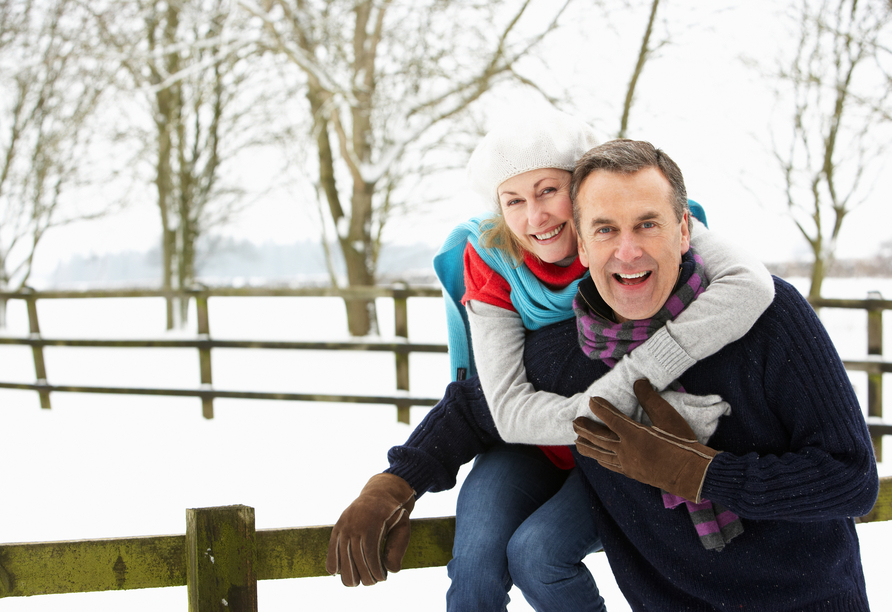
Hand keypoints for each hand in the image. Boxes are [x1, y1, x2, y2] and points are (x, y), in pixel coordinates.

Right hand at [326, 473, 415, 585]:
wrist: (380, 493)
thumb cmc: (394, 514)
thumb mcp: (403, 526)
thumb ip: (399, 547)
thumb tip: (392, 570)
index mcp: (372, 521)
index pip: (370, 553)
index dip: (375, 569)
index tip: (382, 578)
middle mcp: (355, 522)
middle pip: (355, 556)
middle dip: (363, 574)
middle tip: (371, 583)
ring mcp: (345, 524)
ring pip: (342, 553)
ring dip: (347, 572)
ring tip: (354, 584)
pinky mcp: (338, 526)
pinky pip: (332, 545)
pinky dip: (332, 559)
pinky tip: (334, 573)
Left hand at [573, 379, 717, 502]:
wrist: (693, 475)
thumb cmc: (683, 443)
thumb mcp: (669, 417)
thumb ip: (651, 399)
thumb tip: (639, 382)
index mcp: (634, 434)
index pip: (610, 418)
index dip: (599, 408)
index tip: (591, 400)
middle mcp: (626, 450)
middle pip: (599, 437)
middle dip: (585, 429)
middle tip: (575, 422)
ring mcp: (628, 463)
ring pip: (601, 453)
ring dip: (588, 446)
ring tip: (577, 442)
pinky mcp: (632, 473)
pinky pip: (611, 465)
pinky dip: (601, 459)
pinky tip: (598, 459)